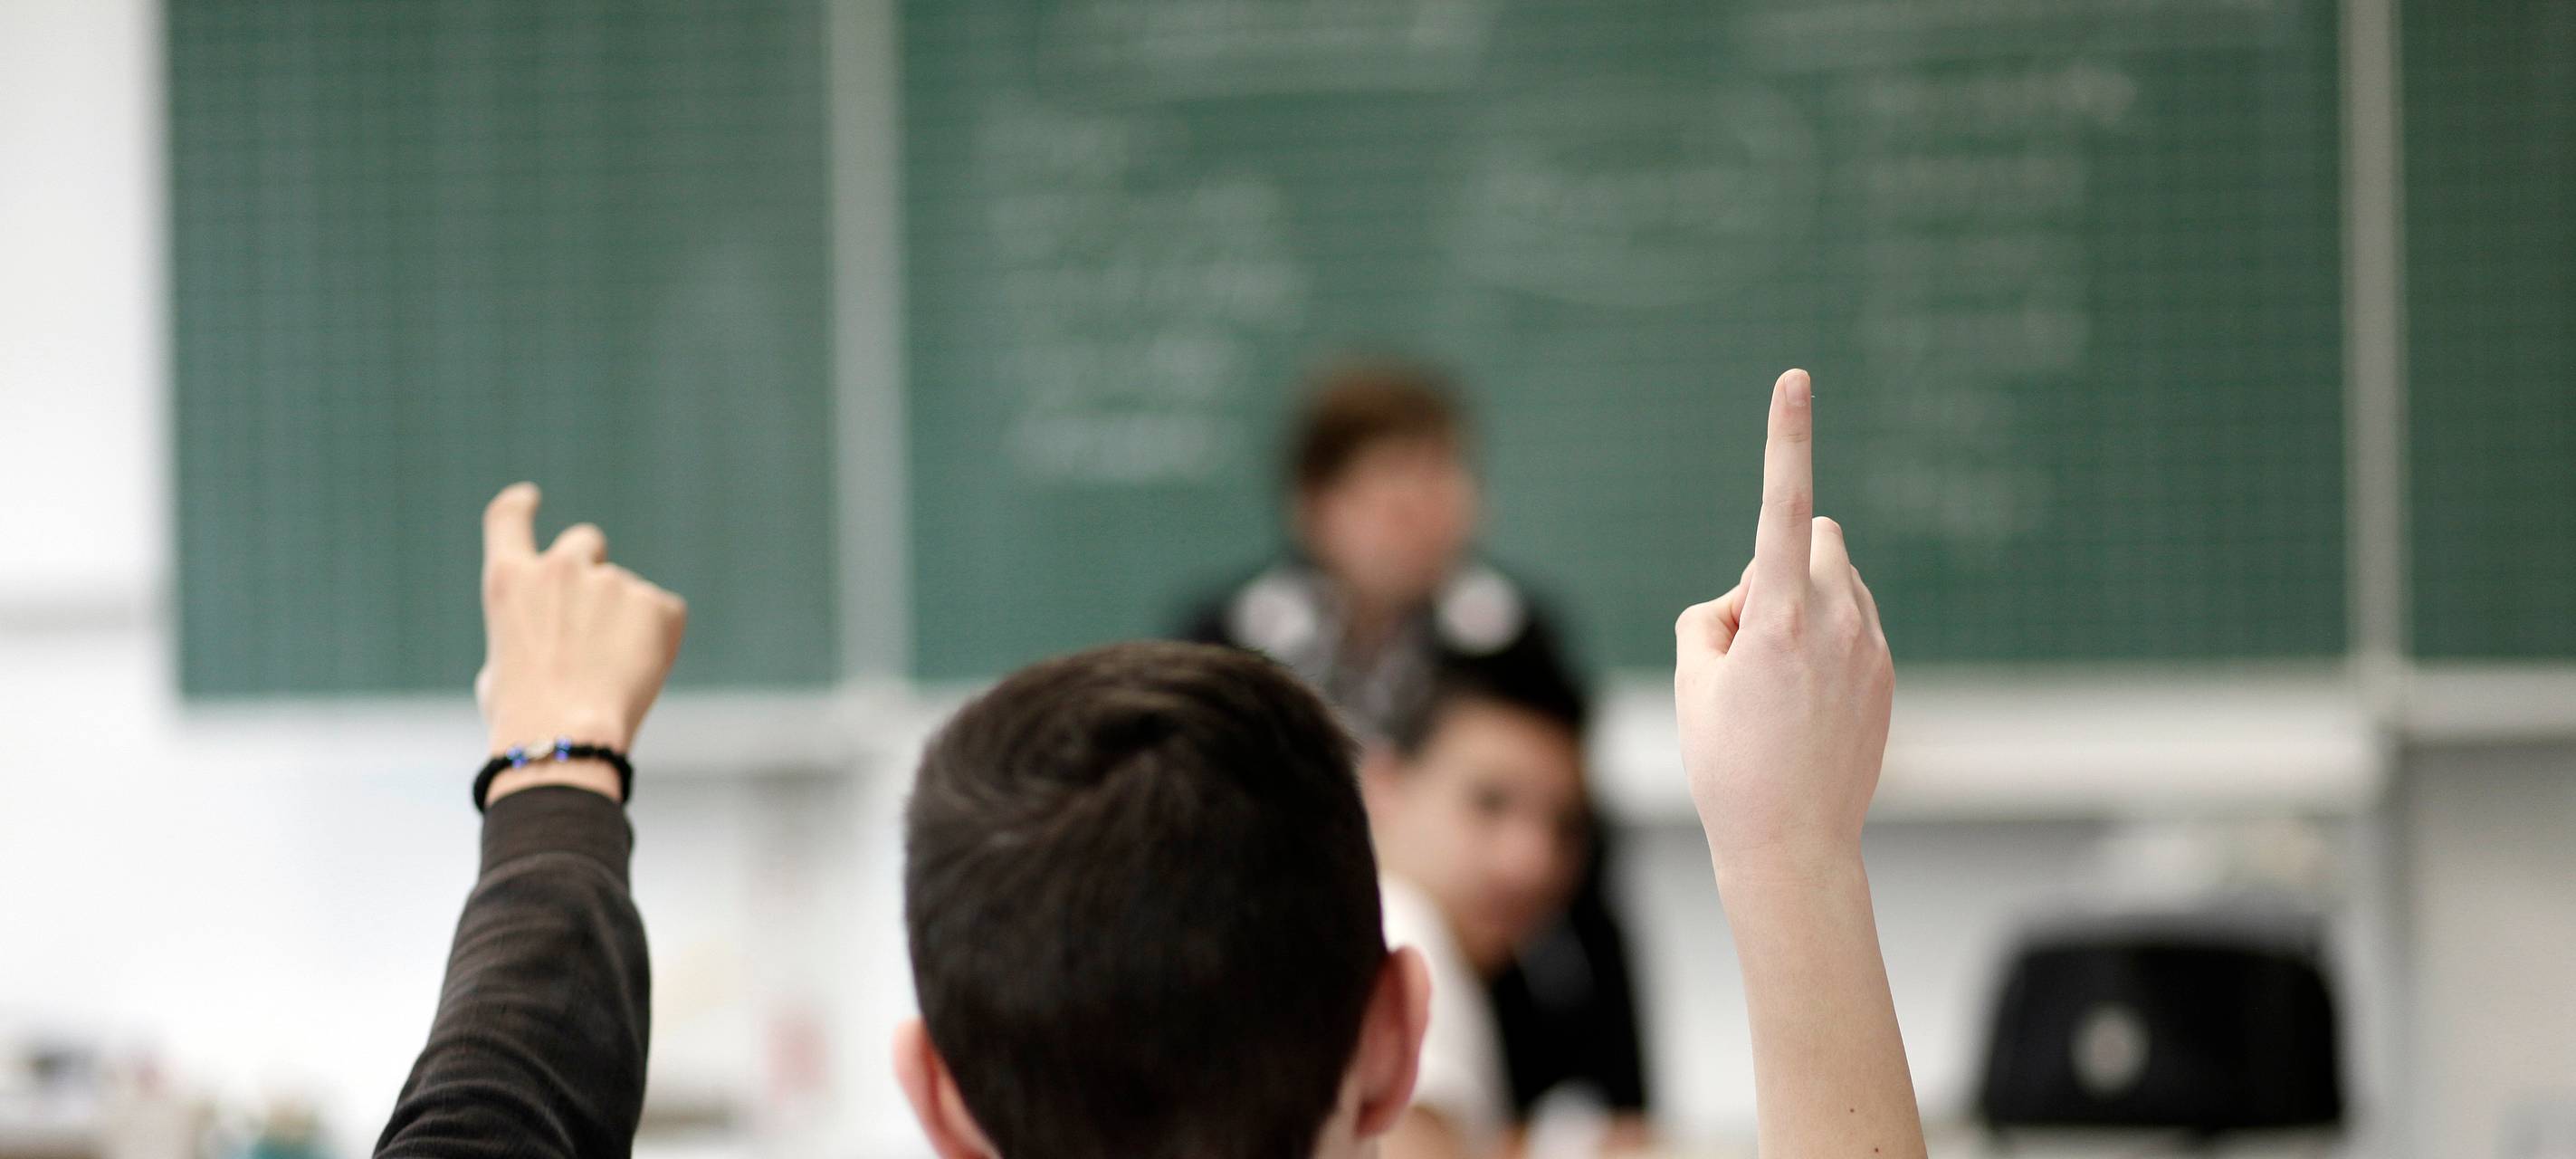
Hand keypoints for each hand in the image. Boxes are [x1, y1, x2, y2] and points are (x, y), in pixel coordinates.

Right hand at [476, 483, 687, 790]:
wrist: (566, 736)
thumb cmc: (524, 719)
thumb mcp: (500, 669)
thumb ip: (525, 634)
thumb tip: (546, 640)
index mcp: (509, 581)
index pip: (508, 520)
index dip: (519, 506)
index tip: (529, 497)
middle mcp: (560, 568)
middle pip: (586, 541)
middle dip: (592, 566)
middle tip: (596, 613)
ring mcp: (612, 582)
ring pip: (627, 592)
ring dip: (624, 621)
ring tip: (610, 674)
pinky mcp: (658, 604)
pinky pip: (664, 615)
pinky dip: (658, 640)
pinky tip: (638, 674)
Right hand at [1673, 369, 1892, 879]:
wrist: (1792, 845)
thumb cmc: (1728, 763)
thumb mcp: (1693, 679)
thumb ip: (1715, 613)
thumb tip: (1754, 598)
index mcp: (1778, 617)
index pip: (1779, 505)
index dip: (1785, 438)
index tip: (1796, 379)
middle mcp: (1836, 619)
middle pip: (1814, 533)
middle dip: (1780, 558)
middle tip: (1747, 637)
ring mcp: (1871, 645)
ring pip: (1834, 577)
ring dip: (1803, 600)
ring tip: (1777, 681)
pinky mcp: (1888, 671)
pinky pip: (1853, 621)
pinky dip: (1826, 639)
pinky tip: (1805, 703)